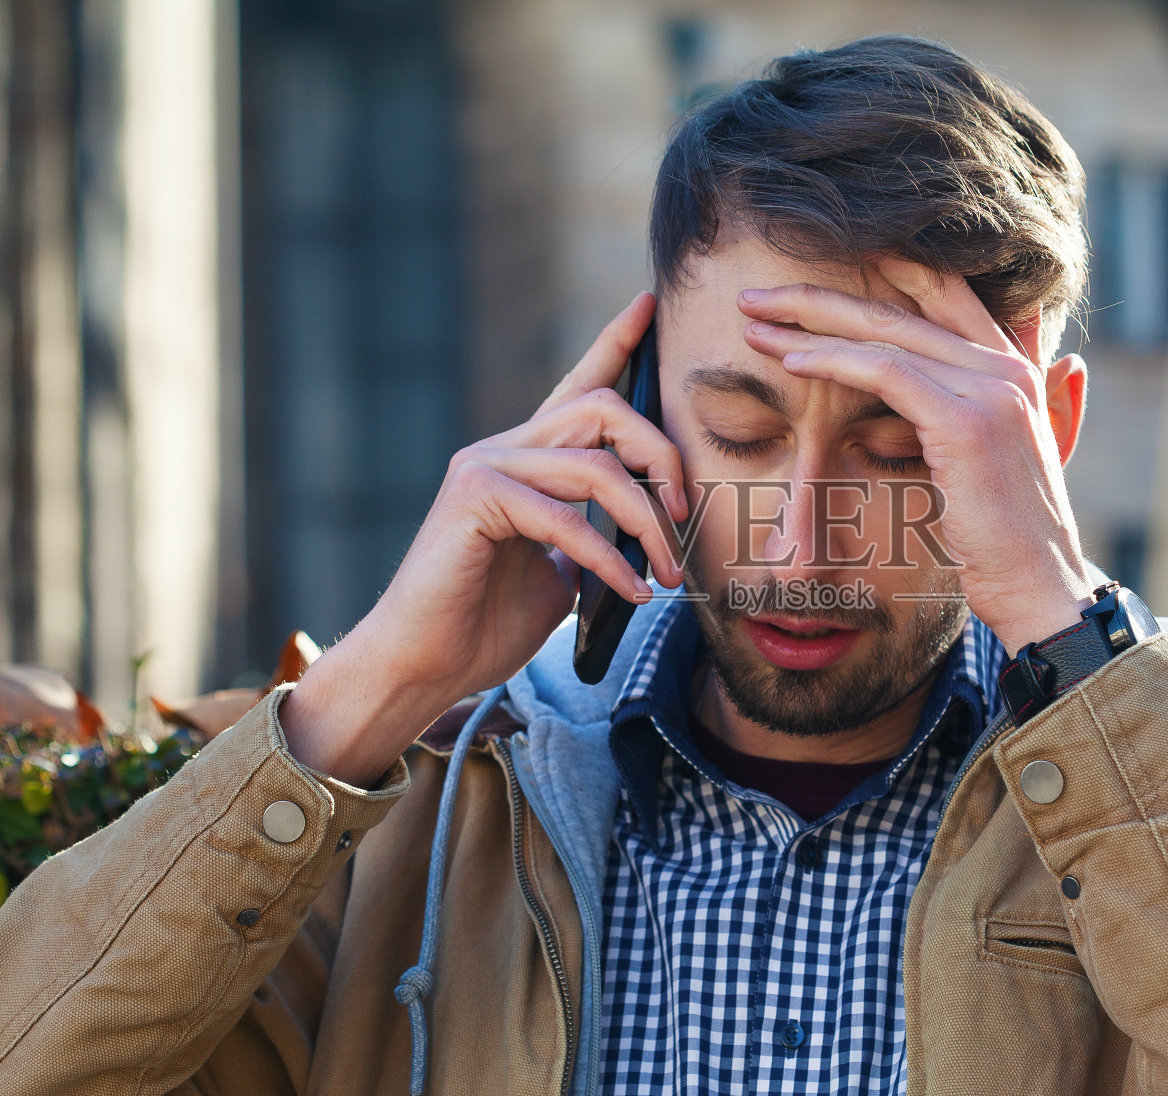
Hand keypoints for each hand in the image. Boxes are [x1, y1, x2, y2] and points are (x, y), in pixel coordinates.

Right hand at [281, 292, 688, 784]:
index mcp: (528, 459)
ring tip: (667, 574)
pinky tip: (633, 595)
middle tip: (686, 517)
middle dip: (661, 456)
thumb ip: (595, 536)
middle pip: (604, 407)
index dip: (615, 343)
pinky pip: (567, 517)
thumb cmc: (488, 624)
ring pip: (596, 464)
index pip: (579, 385)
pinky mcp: (474, 499)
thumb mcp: (561, 571)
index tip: (648, 305)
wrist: (425, 666)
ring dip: (648, 523)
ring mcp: (484, 467)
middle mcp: (504, 449)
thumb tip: (653, 533)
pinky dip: (610, 561)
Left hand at [737, 263, 1095, 654]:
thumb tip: (1057, 365)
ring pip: (887, 333)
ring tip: (755, 321)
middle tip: (762, 294)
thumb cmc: (1008, 537)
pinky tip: (791, 359)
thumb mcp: (1010, 458)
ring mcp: (992, 390)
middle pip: (906, 306)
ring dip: (811, 323)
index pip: (951, 293)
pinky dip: (833, 360)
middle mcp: (1009, 368)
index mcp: (1019, 370)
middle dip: (825, 296)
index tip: (829, 267)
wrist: (1040, 588)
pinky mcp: (966, 421)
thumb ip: (1013, 405)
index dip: (895, 266)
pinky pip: (887, 371)